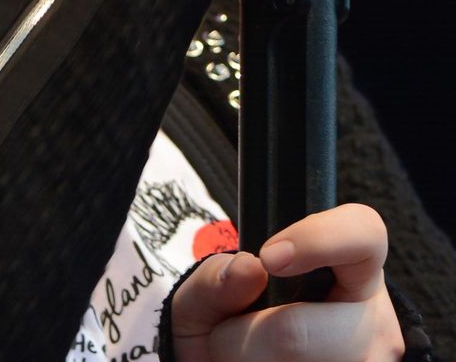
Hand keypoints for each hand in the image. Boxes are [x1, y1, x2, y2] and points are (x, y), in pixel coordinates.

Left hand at [171, 204, 405, 361]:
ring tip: (248, 358)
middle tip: (231, 337)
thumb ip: (217, 276)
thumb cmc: (226, 325)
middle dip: (243, 338)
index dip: (317, 239)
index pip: (364, 232)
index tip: (268, 257)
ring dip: (247, 361)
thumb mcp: (207, 293)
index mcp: (349, 271)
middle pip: (296, 330)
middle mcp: (374, 322)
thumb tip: (250, 267)